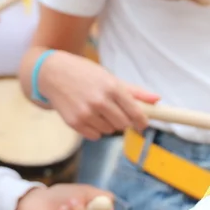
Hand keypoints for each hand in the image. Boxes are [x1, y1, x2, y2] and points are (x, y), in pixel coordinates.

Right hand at [37, 50, 158, 139]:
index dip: (142, 121)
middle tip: (116, 112)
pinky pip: (95, 136)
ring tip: (98, 110)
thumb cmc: (84, 74)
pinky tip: (88, 116)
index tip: (143, 123)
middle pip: (123, 124)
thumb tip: (157, 99)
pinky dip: (95, 130)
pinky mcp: (74, 123)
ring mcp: (86, 113)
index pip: (135, 112)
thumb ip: (134, 91)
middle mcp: (100, 101)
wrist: (52, 74)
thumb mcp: (109, 77)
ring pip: (109, 131)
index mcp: (111, 87)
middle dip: (123, 121)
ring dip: (108, 124)